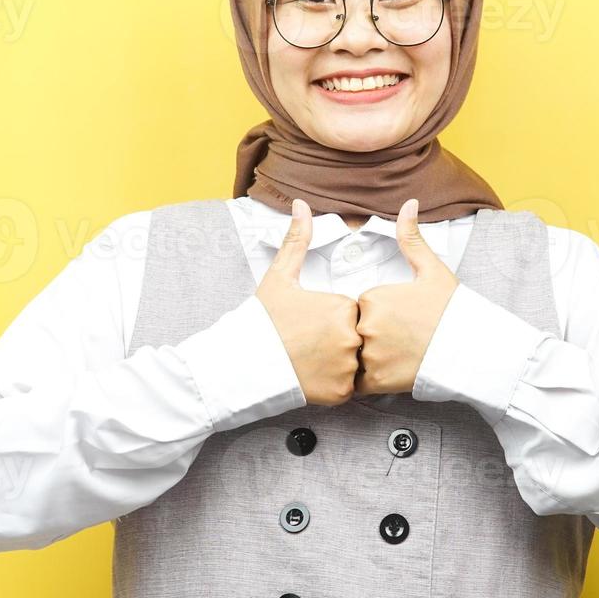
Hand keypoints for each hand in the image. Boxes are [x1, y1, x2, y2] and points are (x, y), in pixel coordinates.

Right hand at [255, 198, 361, 405]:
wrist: (242, 362)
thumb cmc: (262, 319)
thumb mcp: (280, 276)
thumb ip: (297, 240)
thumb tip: (302, 205)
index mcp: (343, 307)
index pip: (352, 312)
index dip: (331, 318)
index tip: (310, 324)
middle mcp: (350, 337)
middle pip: (356, 337)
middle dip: (337, 341)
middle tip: (309, 344)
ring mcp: (347, 367)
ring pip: (356, 363)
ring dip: (339, 364)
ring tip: (310, 361)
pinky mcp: (340, 392)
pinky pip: (347, 387)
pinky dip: (334, 384)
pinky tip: (312, 376)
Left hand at [354, 198, 459, 396]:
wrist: (474, 349)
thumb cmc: (454, 310)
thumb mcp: (432, 270)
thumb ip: (411, 238)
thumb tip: (409, 204)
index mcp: (373, 298)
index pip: (360, 307)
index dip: (378, 315)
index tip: (399, 321)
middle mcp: (366, 326)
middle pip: (354, 332)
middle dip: (369, 338)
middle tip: (398, 343)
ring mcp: (370, 355)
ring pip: (353, 359)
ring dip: (366, 361)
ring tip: (395, 360)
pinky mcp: (377, 380)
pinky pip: (358, 383)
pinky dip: (369, 381)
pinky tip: (391, 375)